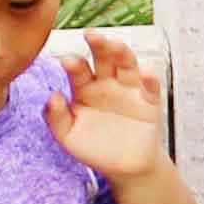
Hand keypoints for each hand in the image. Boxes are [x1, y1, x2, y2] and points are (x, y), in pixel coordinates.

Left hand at [47, 31, 170, 188]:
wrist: (125, 168)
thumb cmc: (94, 148)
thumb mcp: (68, 137)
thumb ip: (56, 118)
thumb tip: (53, 96)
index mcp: (84, 87)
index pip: (78, 69)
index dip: (73, 63)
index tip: (67, 61)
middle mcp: (107, 83)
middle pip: (103, 58)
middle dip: (99, 45)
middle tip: (92, 35)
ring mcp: (129, 89)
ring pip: (127, 65)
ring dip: (122, 53)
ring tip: (116, 46)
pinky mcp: (149, 101)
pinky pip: (151, 87)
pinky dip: (150, 79)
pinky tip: (146, 74)